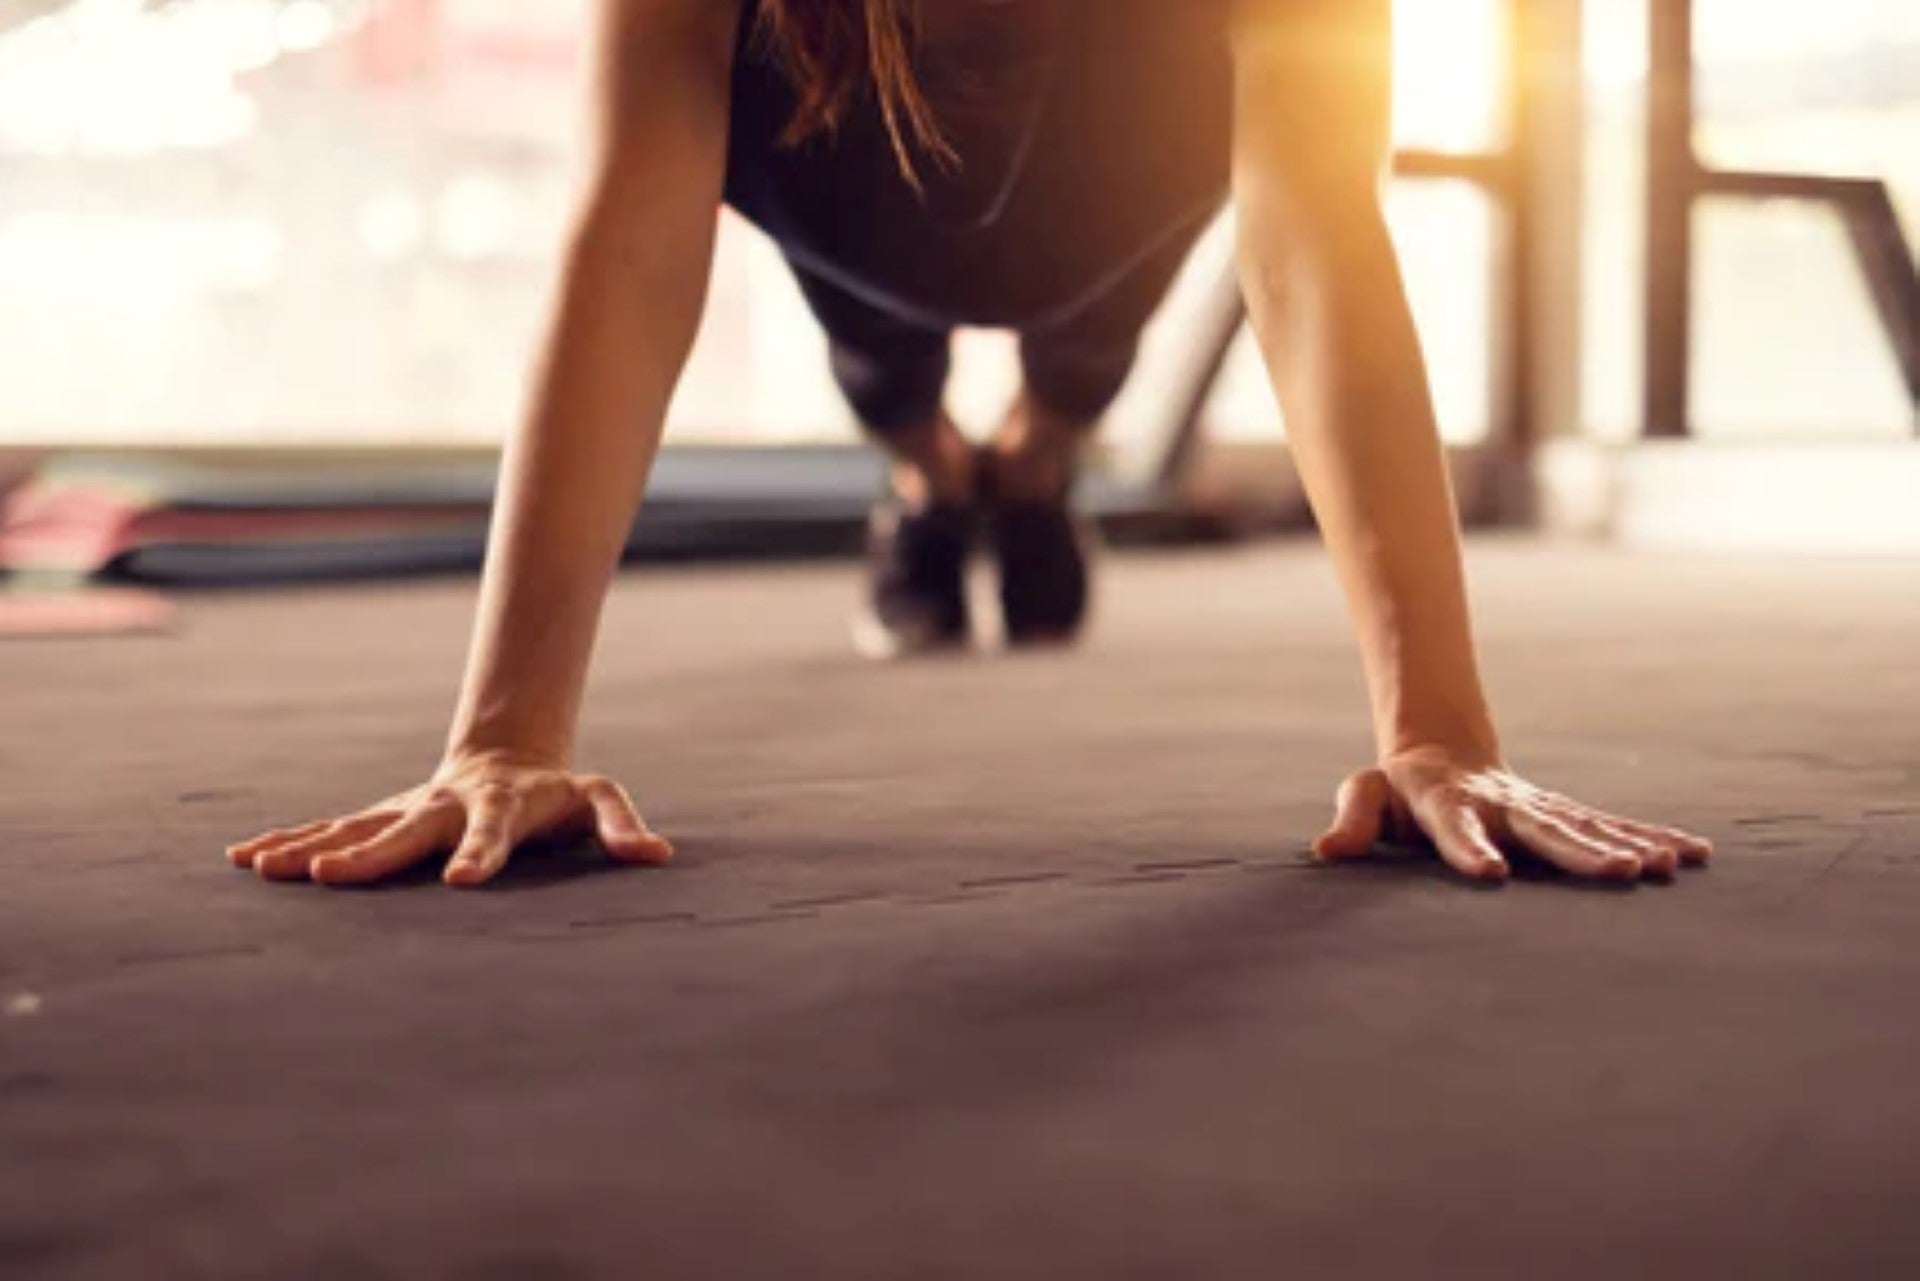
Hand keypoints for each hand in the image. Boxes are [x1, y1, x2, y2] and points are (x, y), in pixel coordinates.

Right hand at [227, 752, 672, 887]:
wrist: (509, 755)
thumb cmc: (557, 792)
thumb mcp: (598, 799)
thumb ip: (622, 825)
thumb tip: (657, 854)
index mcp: (501, 806)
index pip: (493, 832)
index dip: (481, 854)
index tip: (461, 882)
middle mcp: (445, 805)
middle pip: (405, 829)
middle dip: (366, 853)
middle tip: (325, 873)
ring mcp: (408, 809)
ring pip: (356, 825)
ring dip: (310, 845)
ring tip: (265, 867)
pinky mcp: (384, 816)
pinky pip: (332, 827)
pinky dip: (290, 840)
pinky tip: (246, 858)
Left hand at [1314, 746, 1712, 883]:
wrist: (1443, 751)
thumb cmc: (1397, 789)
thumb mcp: (1367, 796)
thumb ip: (1352, 820)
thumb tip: (1325, 850)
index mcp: (1448, 803)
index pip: (1456, 827)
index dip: (1470, 849)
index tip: (1489, 874)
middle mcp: (1503, 803)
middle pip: (1543, 828)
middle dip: (1581, 852)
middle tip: (1622, 872)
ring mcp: (1538, 807)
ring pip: (1587, 826)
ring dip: (1629, 845)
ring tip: (1668, 866)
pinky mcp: (1563, 814)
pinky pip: (1611, 825)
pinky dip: (1652, 837)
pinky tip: (1694, 854)